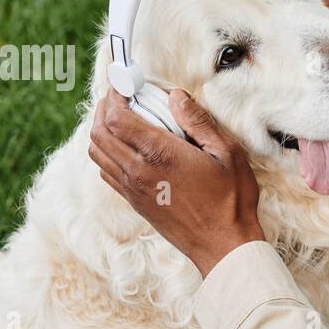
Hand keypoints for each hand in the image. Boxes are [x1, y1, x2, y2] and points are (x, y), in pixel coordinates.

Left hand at [89, 88, 265, 276]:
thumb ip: (198, 121)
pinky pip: (106, 171)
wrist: (223, 246)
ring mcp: (133, 188)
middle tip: (120, 96)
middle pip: (99, 131)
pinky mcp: (134, 201)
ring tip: (120, 117)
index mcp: (159, 155)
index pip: (117, 117)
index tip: (124, 82)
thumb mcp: (227, 153)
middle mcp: (138, 171)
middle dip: (104, 107)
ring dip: (101, 129)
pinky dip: (106, 152)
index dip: (115, 94)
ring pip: (97, 151)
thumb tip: (174, 96)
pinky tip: (126, 146)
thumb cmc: (231, 200)